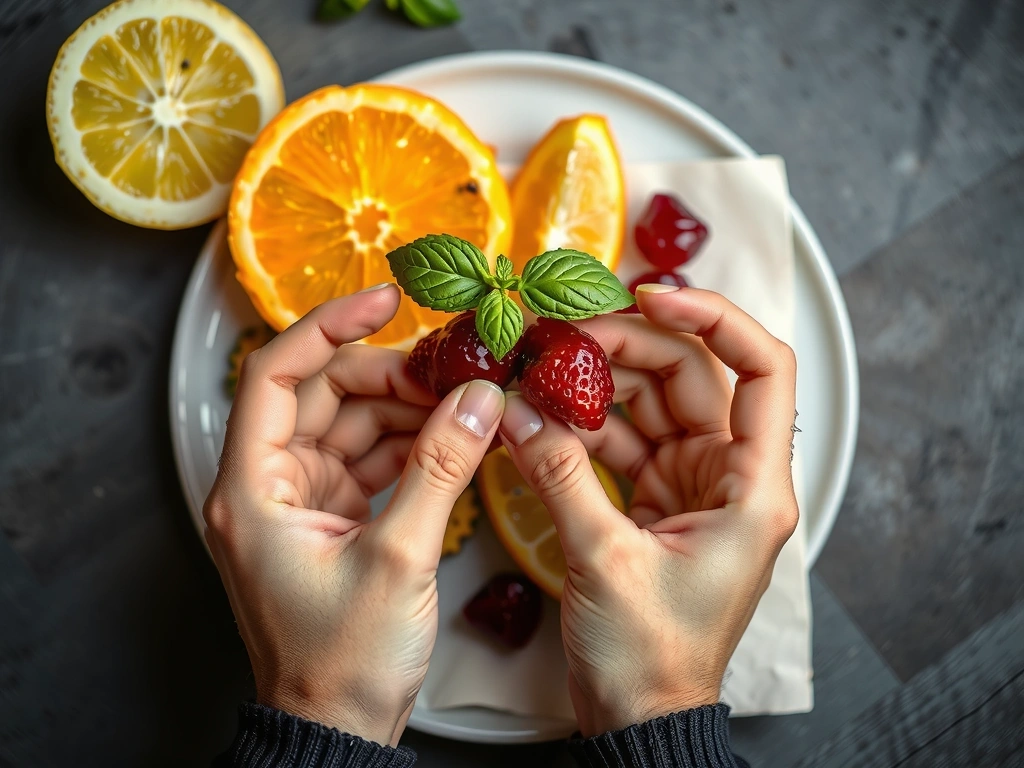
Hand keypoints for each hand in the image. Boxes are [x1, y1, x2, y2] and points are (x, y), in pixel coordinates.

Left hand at [203, 284, 505, 745]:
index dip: (327, 326)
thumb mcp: (399, 557)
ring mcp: (300, 502)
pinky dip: (408, 446)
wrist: (336, 729)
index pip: (275, 373)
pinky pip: (368, 461)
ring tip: (464, 403)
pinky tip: (451, 439)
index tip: (385, 298)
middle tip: (453, 371)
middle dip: (388, 376)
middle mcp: (268, 486)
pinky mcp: (330, 521)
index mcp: (254, 488)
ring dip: (405, 410)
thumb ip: (440, 469)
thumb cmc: (343, 661)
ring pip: (349, 425)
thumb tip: (480, 400)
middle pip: (322, 396)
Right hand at [497, 285, 797, 735]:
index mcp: (753, 488)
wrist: (642, 717)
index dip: (715, 318)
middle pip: (690, 376)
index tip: (653, 296)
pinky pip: (621, 443)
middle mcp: (730, 477)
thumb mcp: (604, 559)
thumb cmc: (651, 657)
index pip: (762, 368)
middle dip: (627, 347)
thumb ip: (560, 477)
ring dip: (597, 383)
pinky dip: (582, 427)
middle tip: (561, 337)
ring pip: (651, 404)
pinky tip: (540, 415)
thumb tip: (517, 411)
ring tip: (541, 367)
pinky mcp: (656, 501)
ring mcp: (691, 486)